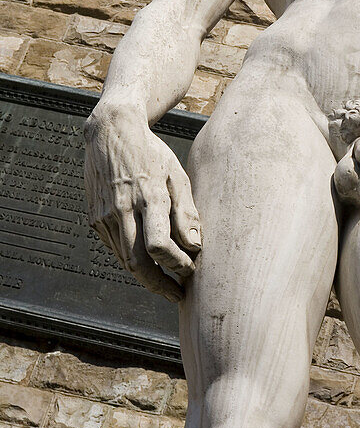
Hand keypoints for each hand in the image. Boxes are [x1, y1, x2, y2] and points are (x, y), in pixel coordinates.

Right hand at [84, 105, 201, 301]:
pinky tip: (148, 265)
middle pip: (138, 262)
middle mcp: (123, 208)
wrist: (111, 132)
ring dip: (146, 278)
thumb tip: (196, 247)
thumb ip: (187, 212)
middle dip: (160, 285)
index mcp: (148, 195)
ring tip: (167, 285)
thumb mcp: (177, 174)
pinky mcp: (95, 218)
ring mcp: (105, 215)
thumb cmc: (152, 153)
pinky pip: (115, 249)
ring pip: (125, 260)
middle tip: (178, 295)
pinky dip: (132, 261)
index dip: (176, 264)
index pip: (160, 245)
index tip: (191, 270)